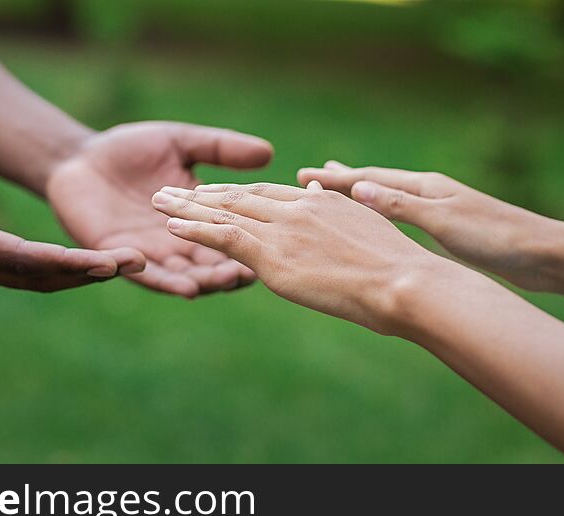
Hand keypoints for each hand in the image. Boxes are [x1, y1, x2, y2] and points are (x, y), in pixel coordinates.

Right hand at [0, 136, 144, 290]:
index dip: (66, 262)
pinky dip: (69, 269)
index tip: (106, 263)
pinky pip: (35, 272)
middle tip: (140, 262)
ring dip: (86, 273)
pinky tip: (101, 261)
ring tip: (134, 262)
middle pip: (41, 276)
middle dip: (90, 272)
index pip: (21, 258)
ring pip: (42, 278)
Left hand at [45, 121, 273, 297]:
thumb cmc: (132, 149)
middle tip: (253, 272)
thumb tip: (268, 152)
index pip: (234, 234)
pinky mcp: (122, 258)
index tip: (278, 244)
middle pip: (214, 265)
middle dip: (233, 270)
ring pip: (186, 276)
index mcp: (201, 217)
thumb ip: (220, 149)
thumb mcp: (182, 144)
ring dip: (206, 282)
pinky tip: (184, 286)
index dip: (254, 240)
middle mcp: (182, 242)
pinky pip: (147, 276)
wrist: (80, 158)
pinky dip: (166, 281)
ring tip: (223, 281)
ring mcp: (153, 253)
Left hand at [151, 181, 440, 334]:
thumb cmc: (397, 264)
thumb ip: (337, 204)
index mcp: (318, 203)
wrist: (405, 282)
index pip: (267, 194)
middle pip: (239, 197)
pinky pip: (225, 238)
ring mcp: (283, 231)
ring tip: (158, 201)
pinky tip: (173, 226)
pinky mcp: (274, 257)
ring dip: (188, 208)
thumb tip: (321, 186)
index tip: (213, 190)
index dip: (236, 192)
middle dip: (202, 194)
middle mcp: (295, 210)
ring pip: (225, 213)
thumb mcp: (366, 225)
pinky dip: (197, 231)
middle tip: (170, 189)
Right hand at [298, 162, 559, 290]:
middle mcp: (431, 192)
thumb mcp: (443, 222)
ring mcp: (441, 208)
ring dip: (363, 194)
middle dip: (345, 180)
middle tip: (315, 174)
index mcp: (426, 187)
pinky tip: (382, 220)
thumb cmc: (495, 238)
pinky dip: (383, 214)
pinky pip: (404, 216)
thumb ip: (401, 207)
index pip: (370, 179)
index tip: (304, 175)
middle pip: (378, 182)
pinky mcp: (451, 228)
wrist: (544, 254)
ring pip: (390, 199)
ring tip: (342, 190)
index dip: (336, 180)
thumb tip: (357, 189)